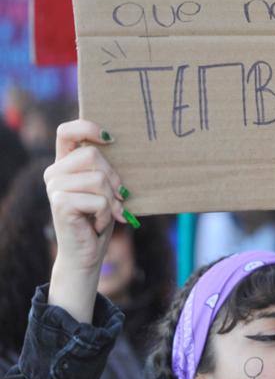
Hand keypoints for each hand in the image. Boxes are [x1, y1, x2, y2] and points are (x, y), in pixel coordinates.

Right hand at [44, 120, 126, 322]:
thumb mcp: (107, 187)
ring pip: (98, 179)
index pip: (66, 131)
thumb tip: (116, 143)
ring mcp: (54, 187)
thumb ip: (106, 167)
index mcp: (65, 163)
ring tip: (105, 213)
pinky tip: (97, 223)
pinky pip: (99, 200)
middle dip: (114, 178)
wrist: (87, 251)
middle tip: (116, 197)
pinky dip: (106, 214)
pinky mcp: (60, 203)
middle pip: (93, 155)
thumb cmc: (100, 216)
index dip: (87, 127)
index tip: (110, 138)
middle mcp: (55, 172)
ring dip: (111, 200)